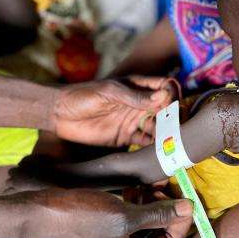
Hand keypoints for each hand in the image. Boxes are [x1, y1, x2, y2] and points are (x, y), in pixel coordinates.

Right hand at [7, 189, 192, 237]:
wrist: (39, 212)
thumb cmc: (80, 217)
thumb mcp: (124, 216)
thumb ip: (158, 214)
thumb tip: (188, 208)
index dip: (181, 222)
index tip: (185, 199)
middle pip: (161, 234)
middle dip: (168, 211)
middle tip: (168, 188)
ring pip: (149, 223)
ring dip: (154, 203)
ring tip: (152, 186)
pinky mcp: (111, 229)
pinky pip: (135, 218)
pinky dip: (140, 202)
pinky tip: (137, 188)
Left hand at [53, 77, 179, 146]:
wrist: (58, 114)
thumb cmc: (83, 96)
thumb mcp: (110, 93)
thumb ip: (135, 96)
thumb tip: (163, 97)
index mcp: (137, 87)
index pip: (164, 87)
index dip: (173, 94)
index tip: (173, 104)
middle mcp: (139, 104)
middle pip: (165, 109)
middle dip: (174, 116)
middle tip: (179, 127)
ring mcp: (133, 120)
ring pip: (158, 126)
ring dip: (167, 132)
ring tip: (174, 141)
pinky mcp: (125, 137)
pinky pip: (144, 141)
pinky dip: (154, 145)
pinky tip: (160, 150)